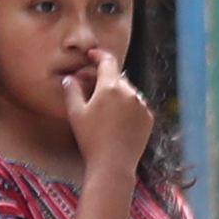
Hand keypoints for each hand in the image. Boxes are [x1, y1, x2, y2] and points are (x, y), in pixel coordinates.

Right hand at [57, 46, 154, 177]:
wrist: (113, 164)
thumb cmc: (90, 139)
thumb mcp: (75, 114)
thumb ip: (71, 91)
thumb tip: (70, 78)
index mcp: (110, 87)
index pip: (107, 61)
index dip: (99, 55)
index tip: (92, 54)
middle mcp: (130, 92)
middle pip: (117, 78)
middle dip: (105, 80)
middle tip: (91, 89)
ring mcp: (142, 105)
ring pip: (128, 92)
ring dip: (117, 94)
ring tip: (104, 111)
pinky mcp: (148, 117)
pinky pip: (137, 105)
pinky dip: (127, 107)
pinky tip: (117, 121)